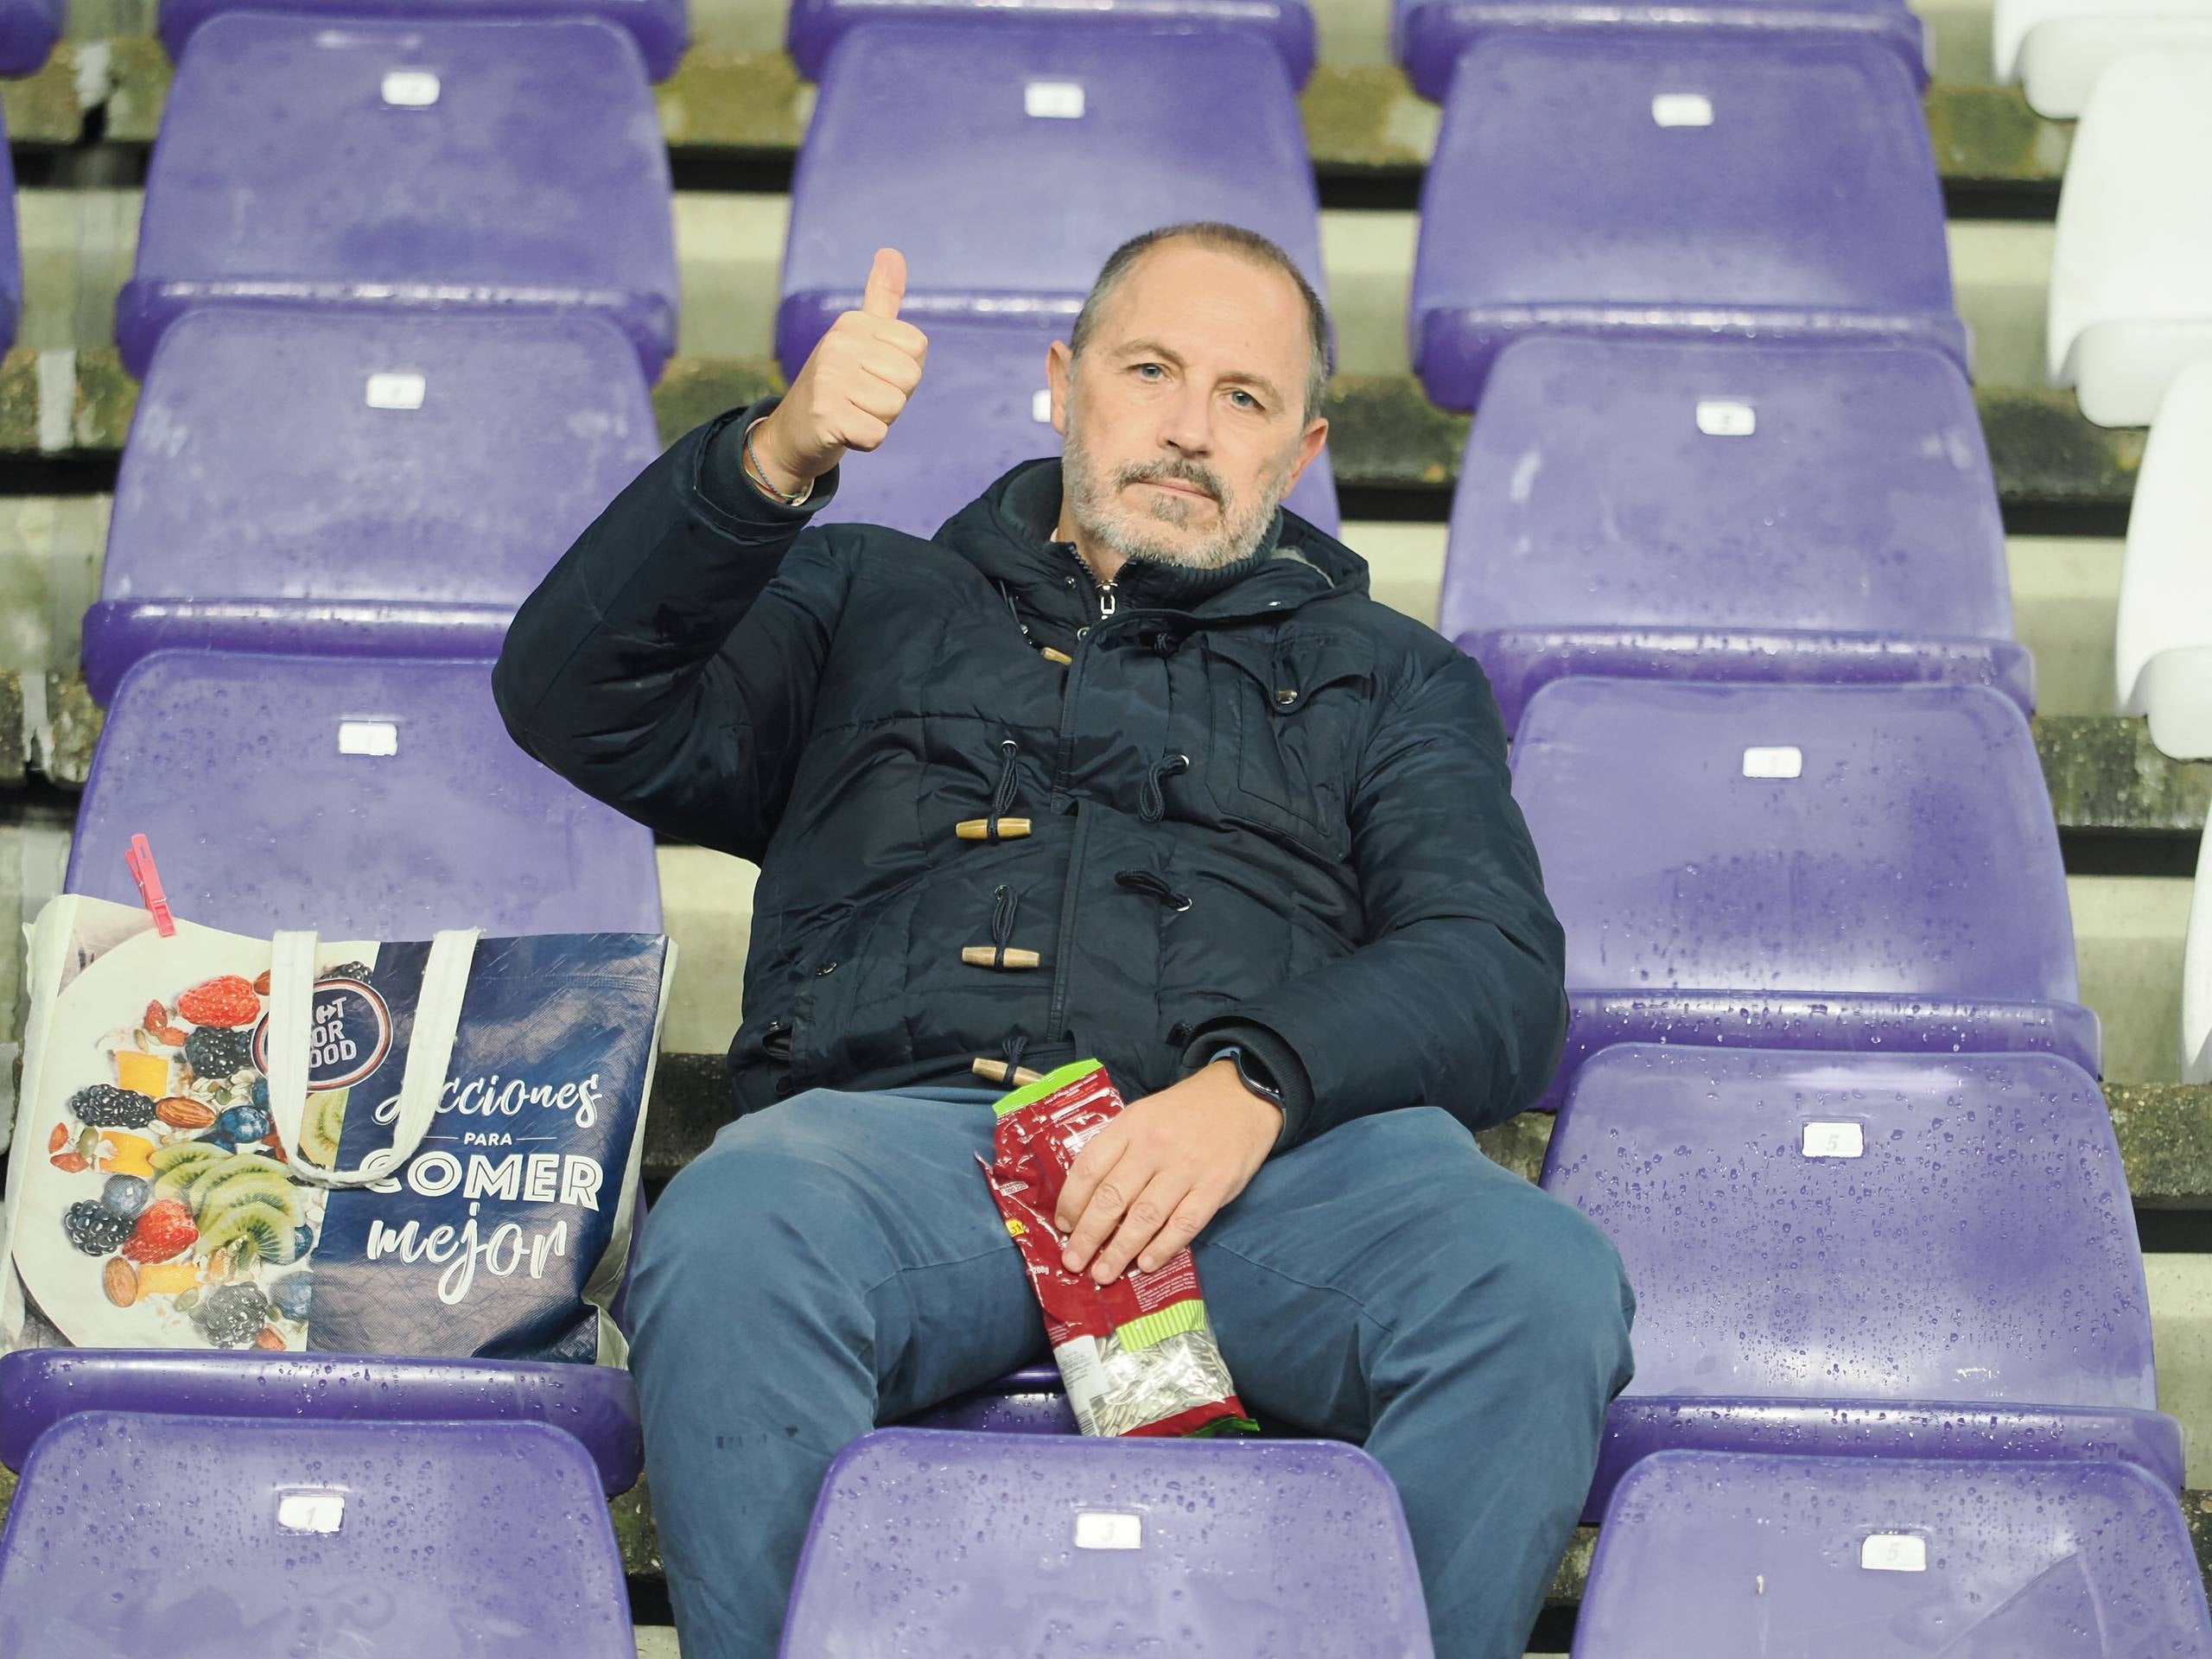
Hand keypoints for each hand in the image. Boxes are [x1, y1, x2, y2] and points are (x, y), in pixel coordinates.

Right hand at [750, 247, 928, 493]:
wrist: (793, 432)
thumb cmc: (839, 385)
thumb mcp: (859, 337)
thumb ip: (881, 298)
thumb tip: (893, 252)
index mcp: (852, 322)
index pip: (918, 346)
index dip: (903, 369)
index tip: (873, 373)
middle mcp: (838, 343)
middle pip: (909, 378)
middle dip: (892, 397)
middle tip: (860, 397)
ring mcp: (829, 378)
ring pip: (894, 407)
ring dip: (877, 419)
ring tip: (850, 412)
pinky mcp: (826, 415)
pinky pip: (877, 435)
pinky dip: (865, 441)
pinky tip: (843, 431)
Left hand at [1055, 1061, 1282, 1284]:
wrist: (1242, 1096)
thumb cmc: (1185, 1111)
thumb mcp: (1145, 1114)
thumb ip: (1119, 1148)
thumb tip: (1088, 1196)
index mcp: (1131, 1125)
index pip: (1090, 1167)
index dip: (1071, 1201)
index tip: (1063, 1226)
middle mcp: (1154, 1146)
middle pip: (1112, 1197)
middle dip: (1088, 1236)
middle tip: (1074, 1262)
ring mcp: (1186, 1168)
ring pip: (1145, 1217)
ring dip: (1119, 1251)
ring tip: (1103, 1274)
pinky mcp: (1215, 1187)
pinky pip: (1184, 1224)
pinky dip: (1162, 1248)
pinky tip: (1145, 1265)